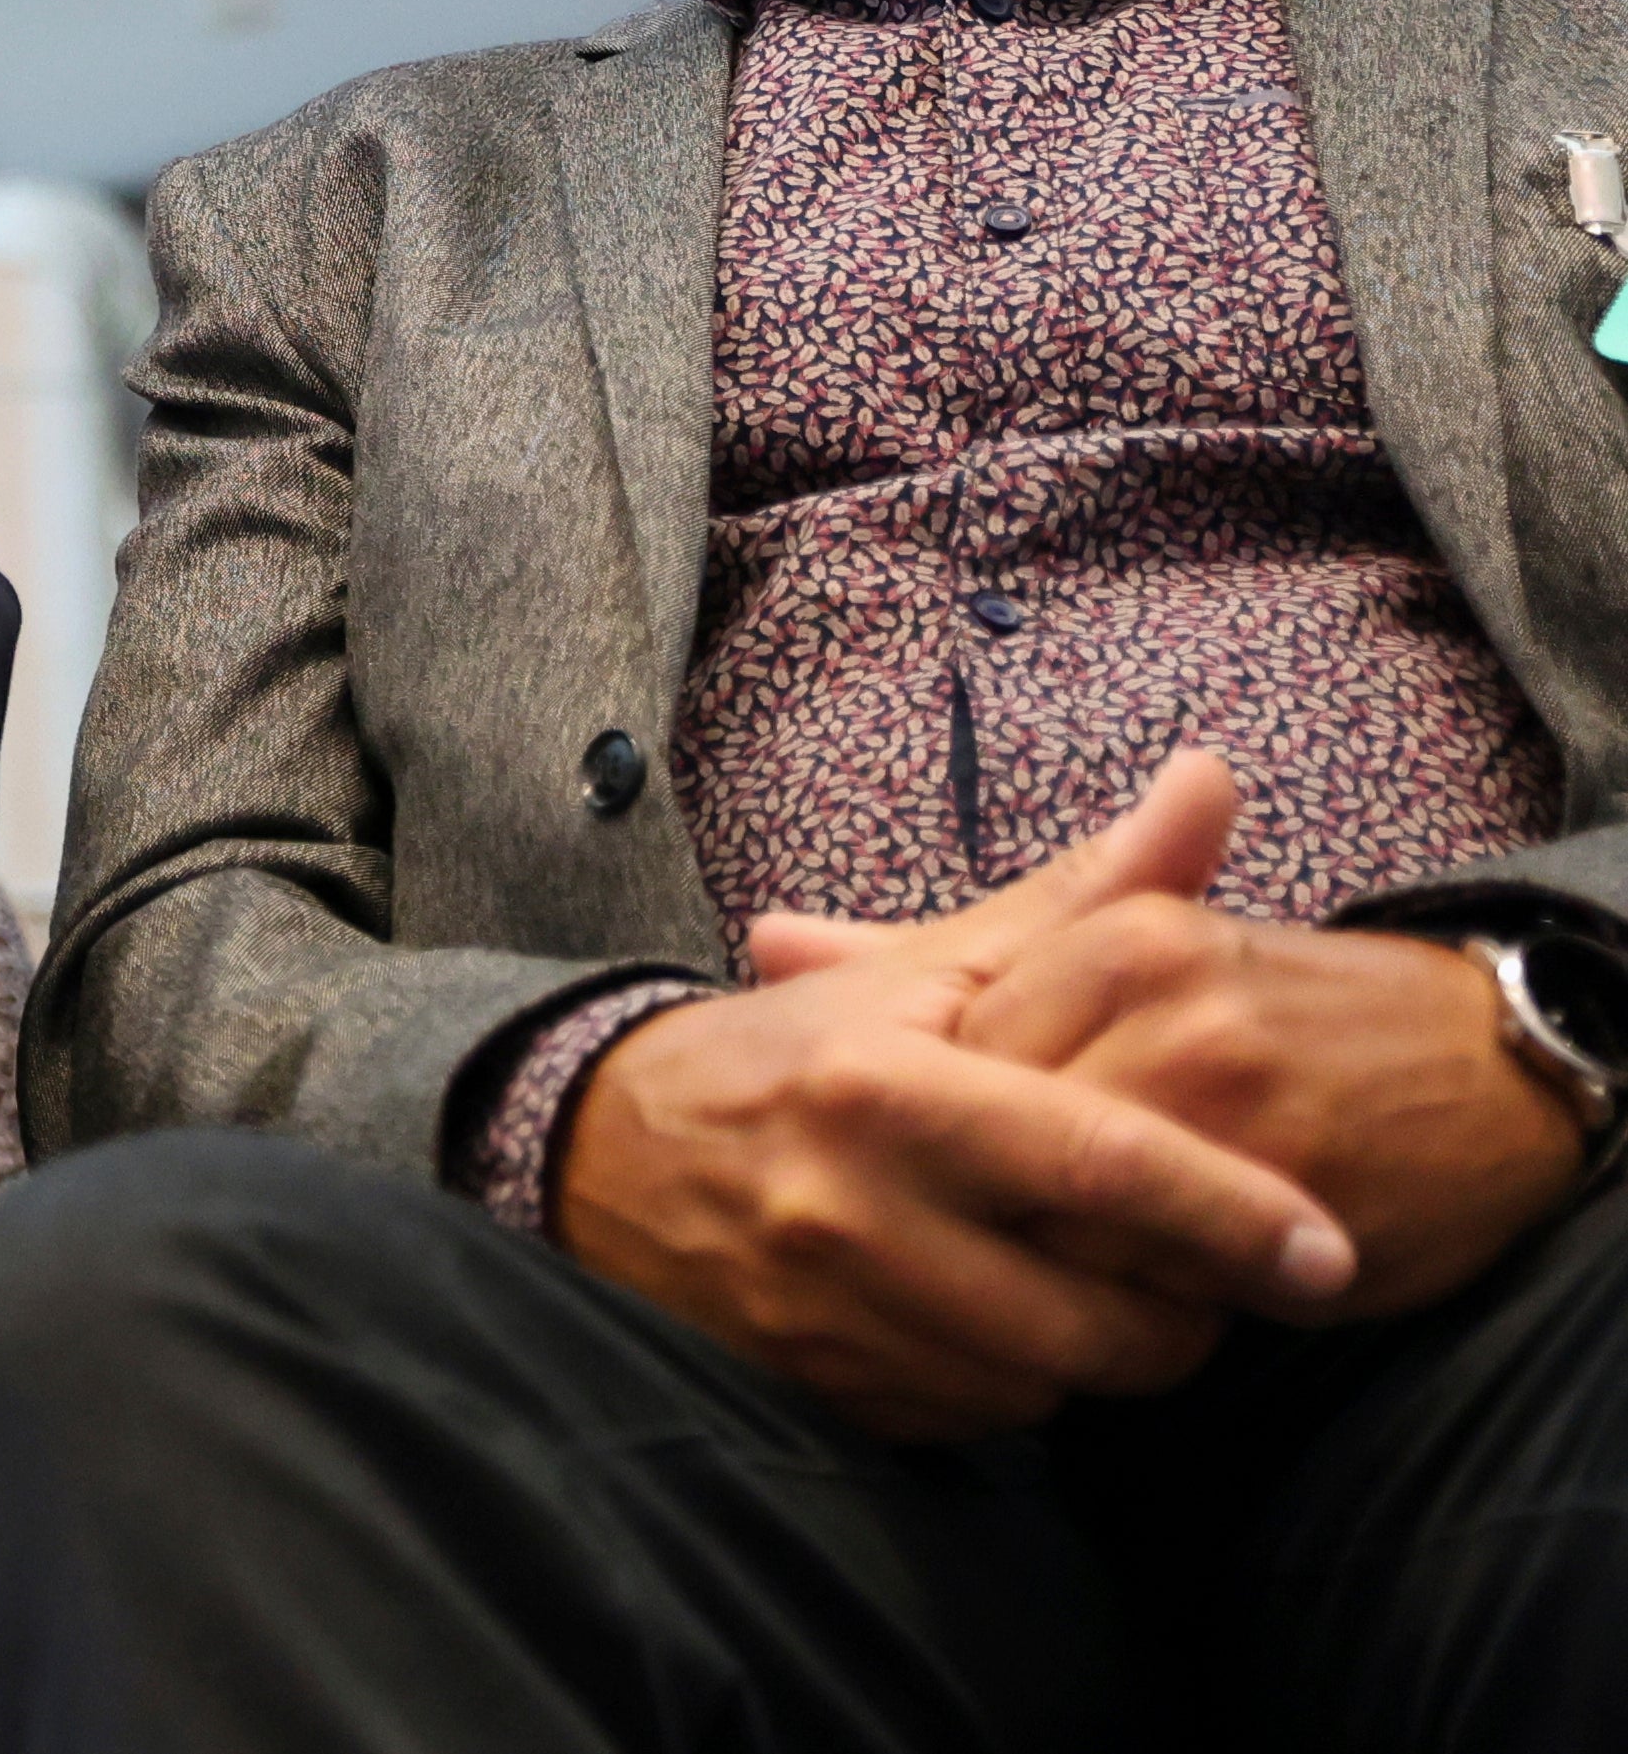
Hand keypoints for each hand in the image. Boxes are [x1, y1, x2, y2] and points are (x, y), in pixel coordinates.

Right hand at [560, 752, 1357, 1439]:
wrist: (599, 1148)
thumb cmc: (799, 1053)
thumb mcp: (931, 969)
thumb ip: (1084, 900)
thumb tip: (1212, 784)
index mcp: (889, 1084)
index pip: (1101, 1165)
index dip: (1230, 1217)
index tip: (1327, 1255)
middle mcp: (851, 1204)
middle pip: (1095, 1318)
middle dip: (1185, 1316)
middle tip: (1208, 1279)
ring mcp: (826, 1308)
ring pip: (1044, 1385)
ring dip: (1093, 1351)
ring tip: (1088, 1289)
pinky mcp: (816, 1383)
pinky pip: (973, 1421)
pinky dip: (1009, 1384)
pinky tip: (993, 1322)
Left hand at [936, 904, 1584, 1321]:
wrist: (1472, 1062)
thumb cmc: (1257, 1015)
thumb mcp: (1105, 961)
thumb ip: (927, 963)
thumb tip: (766, 940)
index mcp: (1110, 934)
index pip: (949, 1061)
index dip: (946, 1142)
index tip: (952, 1167)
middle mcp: (1162, 994)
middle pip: (997, 1147)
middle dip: (985, 1213)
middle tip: (990, 1237)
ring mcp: (1229, 1090)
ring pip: (1067, 1222)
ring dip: (1061, 1270)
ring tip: (1085, 1266)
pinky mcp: (1285, 1191)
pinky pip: (1159, 1280)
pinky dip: (1142, 1304)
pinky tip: (1158, 1295)